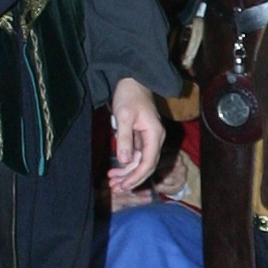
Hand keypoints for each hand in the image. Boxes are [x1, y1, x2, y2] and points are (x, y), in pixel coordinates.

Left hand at [107, 78, 164, 195]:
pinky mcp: (142, 137)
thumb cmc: (129, 95)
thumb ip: (124, 139)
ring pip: (140, 162)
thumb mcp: (124, 116)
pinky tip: (115, 170)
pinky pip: (136, 155)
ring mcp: (149, 138)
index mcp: (154, 134)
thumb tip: (124, 161)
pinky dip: (126, 164)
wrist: (133, 80)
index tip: (124, 185)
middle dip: (131, 178)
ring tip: (112, 181)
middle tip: (115, 187)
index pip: (148, 162)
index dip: (137, 176)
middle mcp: (155, 138)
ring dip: (127, 173)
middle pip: (146, 165)